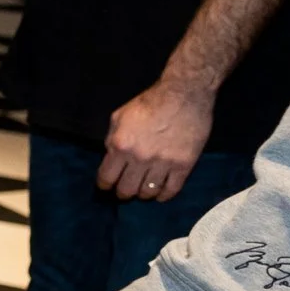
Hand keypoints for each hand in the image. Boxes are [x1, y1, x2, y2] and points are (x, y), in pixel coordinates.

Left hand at [100, 81, 213, 202]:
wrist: (184, 95)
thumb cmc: (149, 102)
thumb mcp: (119, 117)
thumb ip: (112, 139)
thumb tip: (110, 157)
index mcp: (121, 145)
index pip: (106, 177)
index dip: (105, 185)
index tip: (107, 186)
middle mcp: (140, 158)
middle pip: (127, 190)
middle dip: (123, 192)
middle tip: (125, 190)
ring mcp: (163, 163)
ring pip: (148, 193)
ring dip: (143, 194)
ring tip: (143, 190)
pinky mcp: (184, 165)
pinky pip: (172, 190)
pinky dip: (164, 195)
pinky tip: (160, 194)